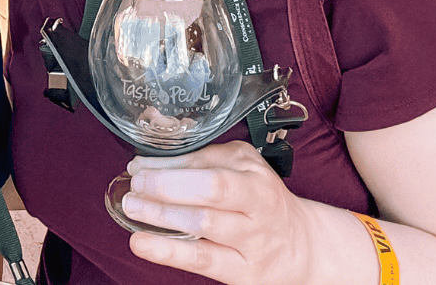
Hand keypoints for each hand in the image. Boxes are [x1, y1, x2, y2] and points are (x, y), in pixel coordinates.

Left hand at [121, 143, 319, 284]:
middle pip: (211, 191)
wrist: (301, 245)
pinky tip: (142, 243)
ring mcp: (252, 242)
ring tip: (134, 208)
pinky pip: (202, 260)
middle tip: (136, 185)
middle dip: (167, 186)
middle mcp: (258, 208)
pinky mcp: (244, 273)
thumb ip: (198, 162)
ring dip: (162, 215)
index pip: (210, 167)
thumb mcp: (240, 170)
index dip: (172, 168)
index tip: (140, 168)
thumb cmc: (261, 201)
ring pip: (204, 225)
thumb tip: (147, 163)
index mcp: (255, 177)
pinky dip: (168, 252)